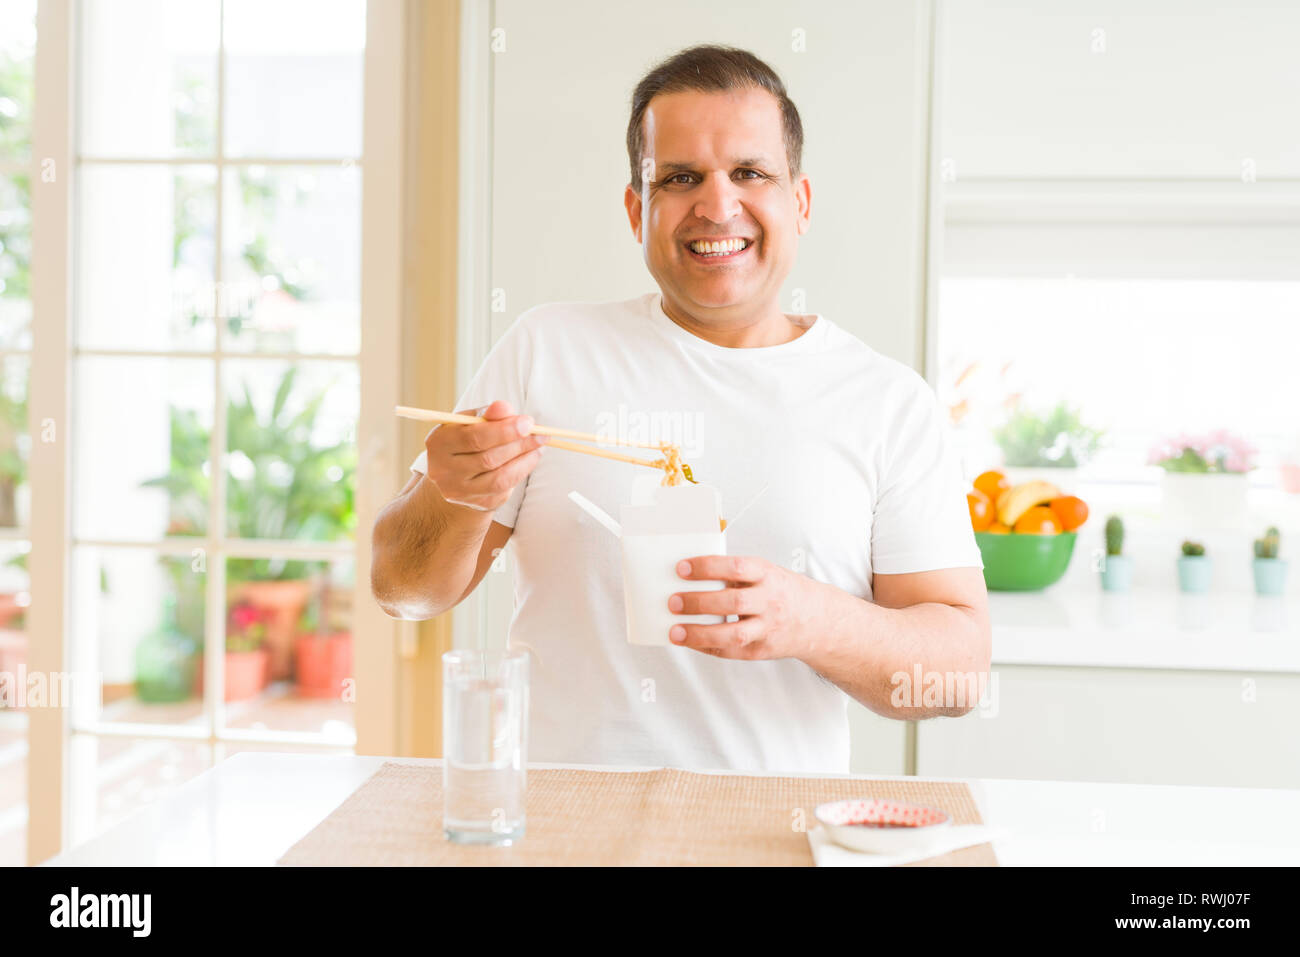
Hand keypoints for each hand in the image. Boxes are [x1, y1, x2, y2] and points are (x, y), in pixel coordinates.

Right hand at [422, 399, 546, 511]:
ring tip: (538, 446)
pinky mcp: (476, 503)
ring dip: (524, 460)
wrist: (456, 474)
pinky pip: (504, 489)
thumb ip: (487, 414)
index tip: (528, 422)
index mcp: (439, 443)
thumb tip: (504, 407)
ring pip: (499, 478)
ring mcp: (459, 491)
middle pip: (487, 459)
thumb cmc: (466, 440)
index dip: (504, 430)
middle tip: (540, 434)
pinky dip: (521, 472)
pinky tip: (530, 459)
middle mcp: (443, 470)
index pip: (473, 437)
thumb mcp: (471, 422)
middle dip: (518, 445)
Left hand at [667, 555, 830, 660]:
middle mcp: (770, 601)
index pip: (736, 567)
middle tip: (673, 601)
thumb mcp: (765, 573)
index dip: (707, 567)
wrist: (818, 620)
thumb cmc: (781, 591)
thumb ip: (735, 574)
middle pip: (733, 602)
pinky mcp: (763, 650)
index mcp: (767, 575)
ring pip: (733, 634)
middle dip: (699, 602)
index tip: (682, 568)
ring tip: (675, 631)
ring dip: (700, 633)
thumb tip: (690, 577)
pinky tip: (690, 641)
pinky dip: (707, 647)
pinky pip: (732, 651)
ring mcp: (768, 628)